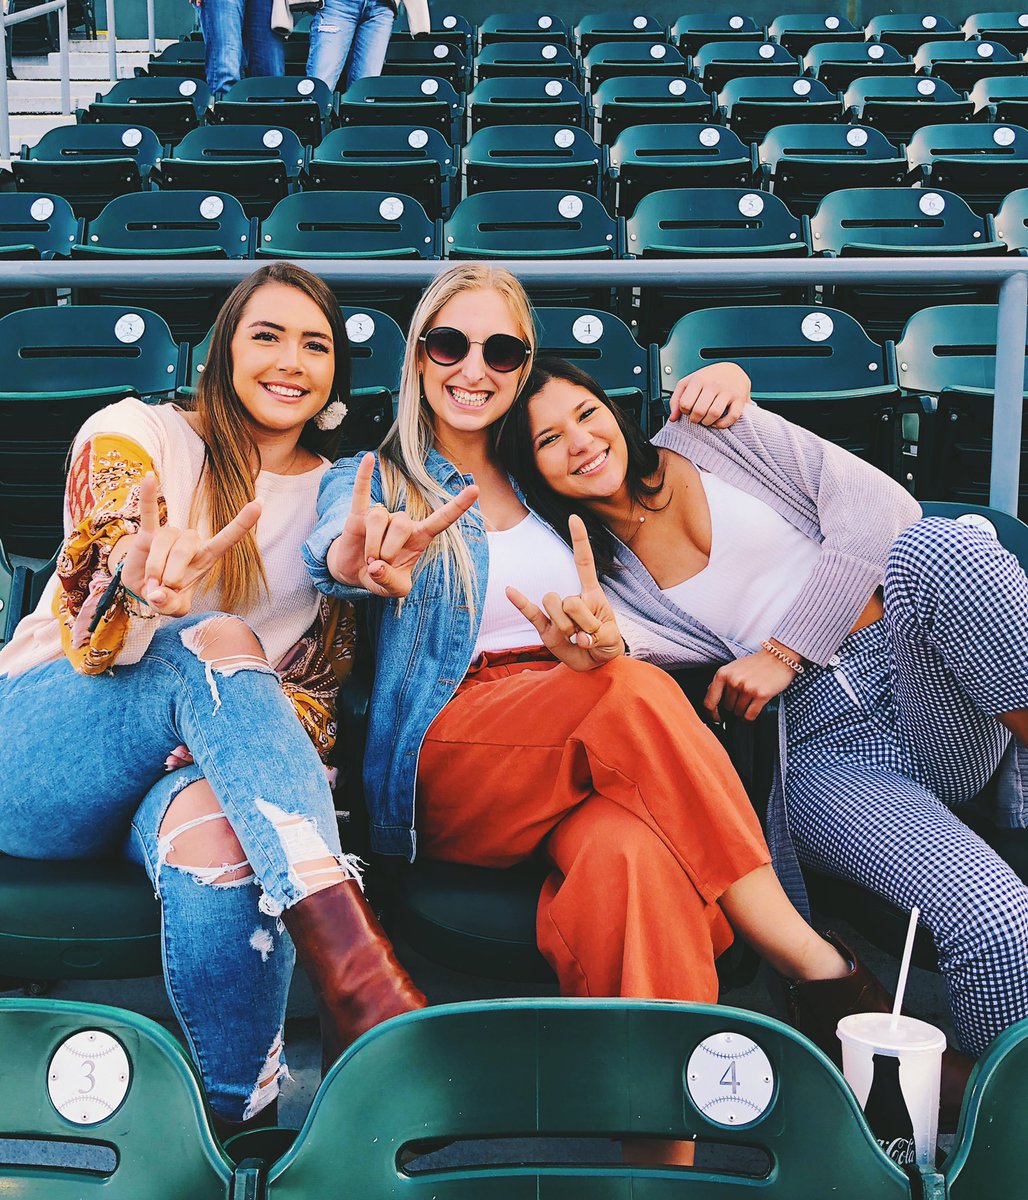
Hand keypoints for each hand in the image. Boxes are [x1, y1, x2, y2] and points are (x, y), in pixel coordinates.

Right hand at [120, 473, 261, 617]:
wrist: (143, 590)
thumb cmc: (168, 596)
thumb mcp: (175, 608)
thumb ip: (171, 606)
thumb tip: (157, 594)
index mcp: (207, 556)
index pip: (228, 538)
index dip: (243, 523)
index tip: (259, 504)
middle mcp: (192, 541)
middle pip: (185, 550)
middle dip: (172, 575)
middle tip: (163, 592)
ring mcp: (171, 534)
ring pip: (164, 544)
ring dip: (155, 569)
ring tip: (152, 584)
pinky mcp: (149, 533)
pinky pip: (148, 513)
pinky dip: (147, 497)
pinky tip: (148, 478)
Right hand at [327, 452, 478, 597]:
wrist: (355, 573)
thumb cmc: (383, 577)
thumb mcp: (394, 590)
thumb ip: (391, 582)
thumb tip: (375, 566)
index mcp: (419, 538)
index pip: (442, 519)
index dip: (458, 506)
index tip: (476, 490)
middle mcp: (403, 522)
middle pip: (402, 523)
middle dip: (388, 550)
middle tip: (379, 565)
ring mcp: (382, 516)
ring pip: (380, 519)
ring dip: (373, 545)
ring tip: (369, 557)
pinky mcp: (358, 515)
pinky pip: (361, 493)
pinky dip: (364, 477)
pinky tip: (368, 458)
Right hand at [506, 515, 623, 671]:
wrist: (595, 662)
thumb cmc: (606, 644)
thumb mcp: (611, 639)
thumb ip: (597, 634)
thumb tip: (579, 636)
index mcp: (591, 593)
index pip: (583, 562)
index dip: (579, 540)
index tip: (573, 518)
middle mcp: (572, 598)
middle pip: (568, 598)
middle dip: (581, 621)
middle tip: (589, 636)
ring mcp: (556, 613)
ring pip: (552, 606)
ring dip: (566, 627)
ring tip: (576, 639)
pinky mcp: (545, 629)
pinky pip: (530, 614)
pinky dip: (520, 602)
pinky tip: (509, 591)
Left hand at [669, 363, 751, 426]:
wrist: (733, 371)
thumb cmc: (708, 379)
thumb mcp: (688, 384)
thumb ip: (676, 399)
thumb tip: (673, 418)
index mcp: (698, 379)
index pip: (685, 403)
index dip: (684, 411)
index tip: (688, 410)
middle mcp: (713, 384)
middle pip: (699, 411)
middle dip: (695, 419)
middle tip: (697, 417)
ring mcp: (727, 391)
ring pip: (714, 414)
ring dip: (707, 422)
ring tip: (706, 420)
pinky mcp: (739, 399)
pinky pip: (732, 417)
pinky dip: (723, 424)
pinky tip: (718, 422)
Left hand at [704, 646, 797, 723]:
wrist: (778, 657)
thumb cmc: (756, 664)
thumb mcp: (733, 668)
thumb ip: (721, 682)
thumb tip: (711, 699)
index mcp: (722, 673)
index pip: (709, 701)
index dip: (711, 714)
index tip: (716, 718)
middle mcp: (733, 680)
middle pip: (727, 708)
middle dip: (734, 707)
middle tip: (743, 698)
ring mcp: (747, 688)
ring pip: (738, 713)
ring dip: (743, 711)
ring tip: (751, 700)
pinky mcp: (761, 694)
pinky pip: (750, 715)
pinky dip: (750, 718)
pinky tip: (753, 711)